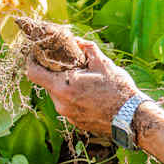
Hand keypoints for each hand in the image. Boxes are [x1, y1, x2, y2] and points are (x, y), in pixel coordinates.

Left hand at [25, 38, 139, 135]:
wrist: (132, 117)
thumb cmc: (118, 89)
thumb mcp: (103, 63)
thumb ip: (86, 48)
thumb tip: (76, 40)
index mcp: (64, 87)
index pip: (33, 73)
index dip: (31, 61)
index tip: (36, 54)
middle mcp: (61, 103)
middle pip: (48, 83)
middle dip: (56, 73)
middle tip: (72, 65)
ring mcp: (68, 115)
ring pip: (59, 95)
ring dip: (67, 86)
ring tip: (87, 81)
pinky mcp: (76, 123)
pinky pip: (69, 106)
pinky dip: (75, 98)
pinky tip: (92, 95)